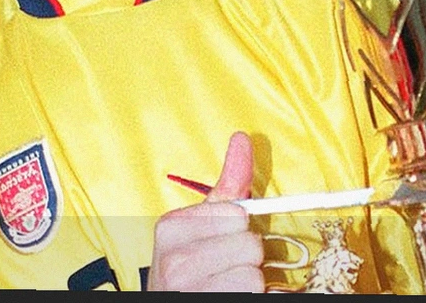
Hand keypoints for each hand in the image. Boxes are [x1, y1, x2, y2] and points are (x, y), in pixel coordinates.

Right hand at [147, 132, 264, 290]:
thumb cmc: (192, 269)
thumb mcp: (204, 224)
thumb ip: (227, 184)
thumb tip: (241, 139)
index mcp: (171, 227)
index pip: (238, 215)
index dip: (239, 230)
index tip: (221, 242)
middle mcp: (174, 260)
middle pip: (250, 245)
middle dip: (247, 258)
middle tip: (226, 268)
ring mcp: (186, 290)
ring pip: (254, 275)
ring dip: (249, 282)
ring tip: (226, 285)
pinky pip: (252, 293)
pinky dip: (251, 297)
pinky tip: (228, 295)